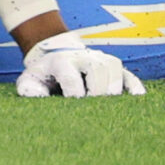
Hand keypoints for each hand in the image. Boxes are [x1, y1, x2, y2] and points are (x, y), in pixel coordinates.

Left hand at [17, 33, 144, 97]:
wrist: (56, 54)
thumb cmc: (45, 75)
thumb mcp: (30, 79)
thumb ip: (28, 89)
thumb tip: (37, 97)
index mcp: (60, 61)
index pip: (70, 77)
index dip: (74, 94)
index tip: (75, 106)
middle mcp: (83, 58)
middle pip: (96, 70)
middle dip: (97, 92)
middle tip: (96, 110)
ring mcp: (102, 61)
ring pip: (114, 69)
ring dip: (114, 89)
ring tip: (110, 109)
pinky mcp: (117, 69)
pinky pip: (130, 76)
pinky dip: (134, 88)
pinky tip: (136, 101)